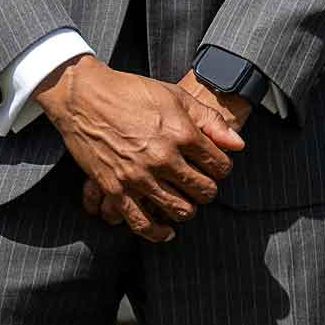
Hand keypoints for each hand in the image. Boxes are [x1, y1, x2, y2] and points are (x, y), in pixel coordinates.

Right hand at [84, 72, 253, 229]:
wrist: (86, 96)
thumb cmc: (133, 92)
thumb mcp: (177, 97)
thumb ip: (211, 122)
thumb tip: (239, 145)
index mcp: (182, 133)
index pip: (220, 166)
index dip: (223, 169)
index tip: (216, 167)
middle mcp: (163, 158)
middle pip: (203, 191)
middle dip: (208, 190)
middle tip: (203, 185)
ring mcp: (139, 176)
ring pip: (179, 209)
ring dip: (188, 209)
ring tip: (187, 202)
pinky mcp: (115, 189)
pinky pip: (141, 223)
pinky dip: (157, 232)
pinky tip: (166, 231)